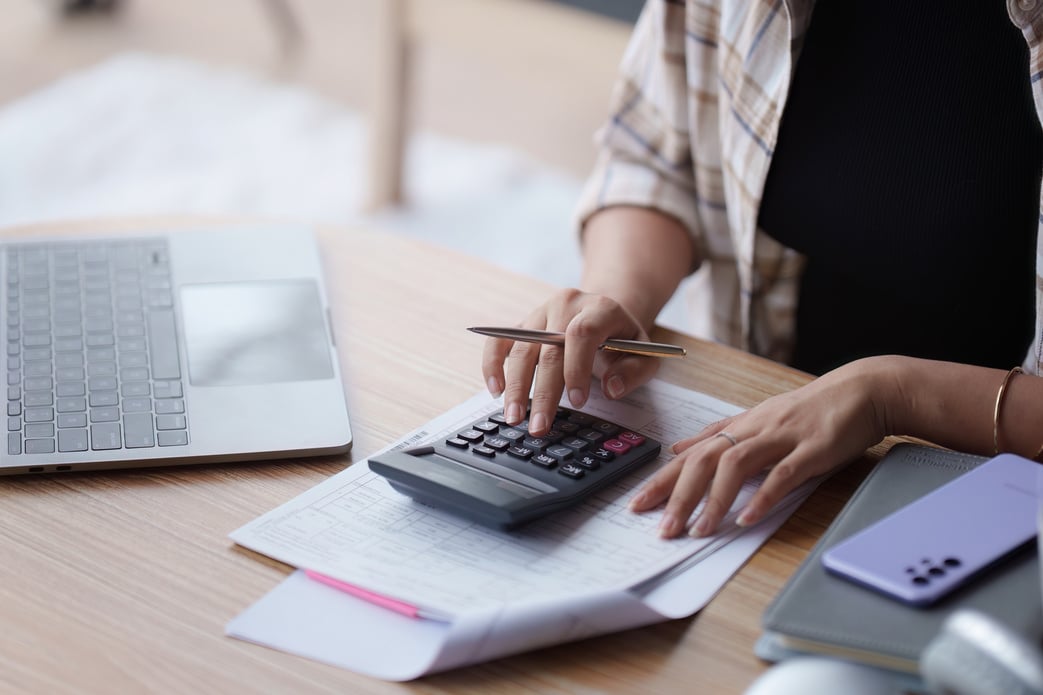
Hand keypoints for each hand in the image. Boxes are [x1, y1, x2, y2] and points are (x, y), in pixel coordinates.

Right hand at [481, 288, 660, 434]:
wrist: (602, 314)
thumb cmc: (622, 339)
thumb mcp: (643, 353)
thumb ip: (634, 371)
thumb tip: (611, 389)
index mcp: (600, 308)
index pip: (582, 333)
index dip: (576, 368)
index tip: (577, 402)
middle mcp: (566, 304)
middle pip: (548, 347)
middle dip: (543, 391)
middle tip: (539, 426)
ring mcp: (540, 313)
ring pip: (521, 348)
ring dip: (515, 386)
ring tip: (514, 417)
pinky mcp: (522, 324)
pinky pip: (500, 341)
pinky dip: (493, 365)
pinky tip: (495, 391)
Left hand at [629, 357, 899, 537]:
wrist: (863, 390)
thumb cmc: (812, 410)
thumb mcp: (759, 418)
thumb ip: (720, 435)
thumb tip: (679, 448)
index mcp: (740, 425)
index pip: (691, 455)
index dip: (662, 479)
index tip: (637, 504)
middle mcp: (754, 429)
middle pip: (703, 460)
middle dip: (677, 495)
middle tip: (661, 527)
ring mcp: (782, 437)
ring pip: (735, 465)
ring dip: (714, 500)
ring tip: (698, 530)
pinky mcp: (812, 448)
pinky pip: (783, 474)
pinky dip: (763, 496)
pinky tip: (748, 518)